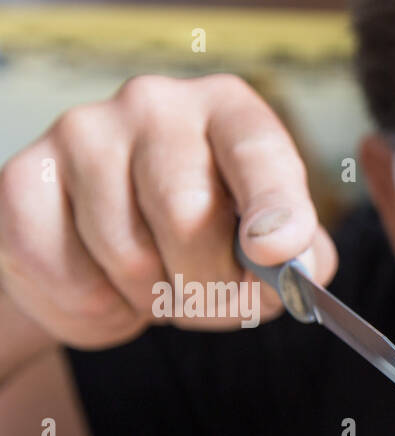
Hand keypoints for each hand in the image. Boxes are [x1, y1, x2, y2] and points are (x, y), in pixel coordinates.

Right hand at [0, 73, 335, 352]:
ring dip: (156, 299)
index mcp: (231, 111)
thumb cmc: (211, 242)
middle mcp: (156, 105)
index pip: (257, 152)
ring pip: (127, 253)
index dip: (273, 206)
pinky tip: (111, 286)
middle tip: (218, 302)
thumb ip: (303, 257)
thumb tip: (288, 259)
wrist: (117, 257)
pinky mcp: (26, 178)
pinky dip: (99, 306)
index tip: (275, 251)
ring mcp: (83, 132)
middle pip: (186, 213)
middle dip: (212, 285)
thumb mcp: (278, 248)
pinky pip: (65, 272)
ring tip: (163, 286)